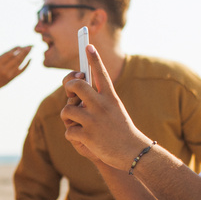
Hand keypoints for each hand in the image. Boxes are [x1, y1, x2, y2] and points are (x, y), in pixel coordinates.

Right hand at [0, 45, 32, 93]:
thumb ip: (4, 55)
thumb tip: (17, 48)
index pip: (9, 55)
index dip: (15, 50)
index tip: (20, 46)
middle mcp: (4, 69)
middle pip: (16, 58)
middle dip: (24, 51)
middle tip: (30, 46)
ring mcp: (9, 74)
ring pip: (20, 63)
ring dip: (26, 55)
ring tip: (31, 49)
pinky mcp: (12, 78)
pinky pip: (22, 70)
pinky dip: (26, 64)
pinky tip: (30, 59)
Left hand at [60, 44, 147, 169]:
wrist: (133, 153)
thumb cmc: (122, 130)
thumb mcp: (115, 109)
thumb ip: (99, 99)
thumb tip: (78, 89)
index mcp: (111, 97)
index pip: (101, 73)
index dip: (94, 58)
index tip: (88, 46)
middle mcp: (102, 106)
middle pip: (76, 85)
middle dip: (68, 86)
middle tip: (69, 91)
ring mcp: (94, 121)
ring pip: (67, 110)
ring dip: (67, 117)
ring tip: (76, 123)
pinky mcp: (87, 136)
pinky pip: (68, 131)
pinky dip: (72, 136)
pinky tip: (83, 139)